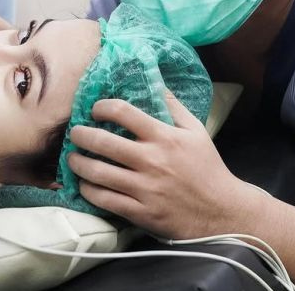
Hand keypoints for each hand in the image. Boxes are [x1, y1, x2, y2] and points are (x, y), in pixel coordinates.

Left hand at [67, 91, 258, 238]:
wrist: (222, 212)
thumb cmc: (207, 168)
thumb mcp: (196, 131)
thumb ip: (173, 106)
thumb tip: (155, 82)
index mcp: (164, 137)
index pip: (123, 112)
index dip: (101, 107)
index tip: (94, 110)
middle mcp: (152, 161)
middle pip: (103, 142)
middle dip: (80, 135)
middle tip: (75, 133)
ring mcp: (145, 188)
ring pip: (98, 173)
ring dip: (77, 163)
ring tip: (72, 158)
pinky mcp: (141, 212)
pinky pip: (104, 200)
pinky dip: (88, 190)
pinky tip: (84, 184)